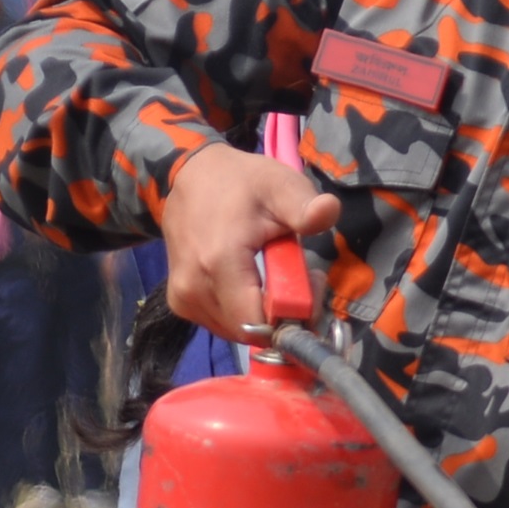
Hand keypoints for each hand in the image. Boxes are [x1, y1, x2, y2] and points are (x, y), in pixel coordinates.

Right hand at [159, 139, 340, 339]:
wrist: (191, 176)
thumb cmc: (240, 182)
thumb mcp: (279, 185)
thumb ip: (304, 206)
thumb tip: (329, 211)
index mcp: (219, 262)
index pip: (259, 323)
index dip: (292, 316)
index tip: (309, 284)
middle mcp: (193, 288)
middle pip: (251, 331)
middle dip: (281, 315)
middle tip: (296, 276)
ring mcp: (183, 298)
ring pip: (237, 331)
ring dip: (262, 313)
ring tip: (272, 274)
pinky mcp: (179, 302)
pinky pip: (221, 323)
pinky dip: (242, 310)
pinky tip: (250, 282)